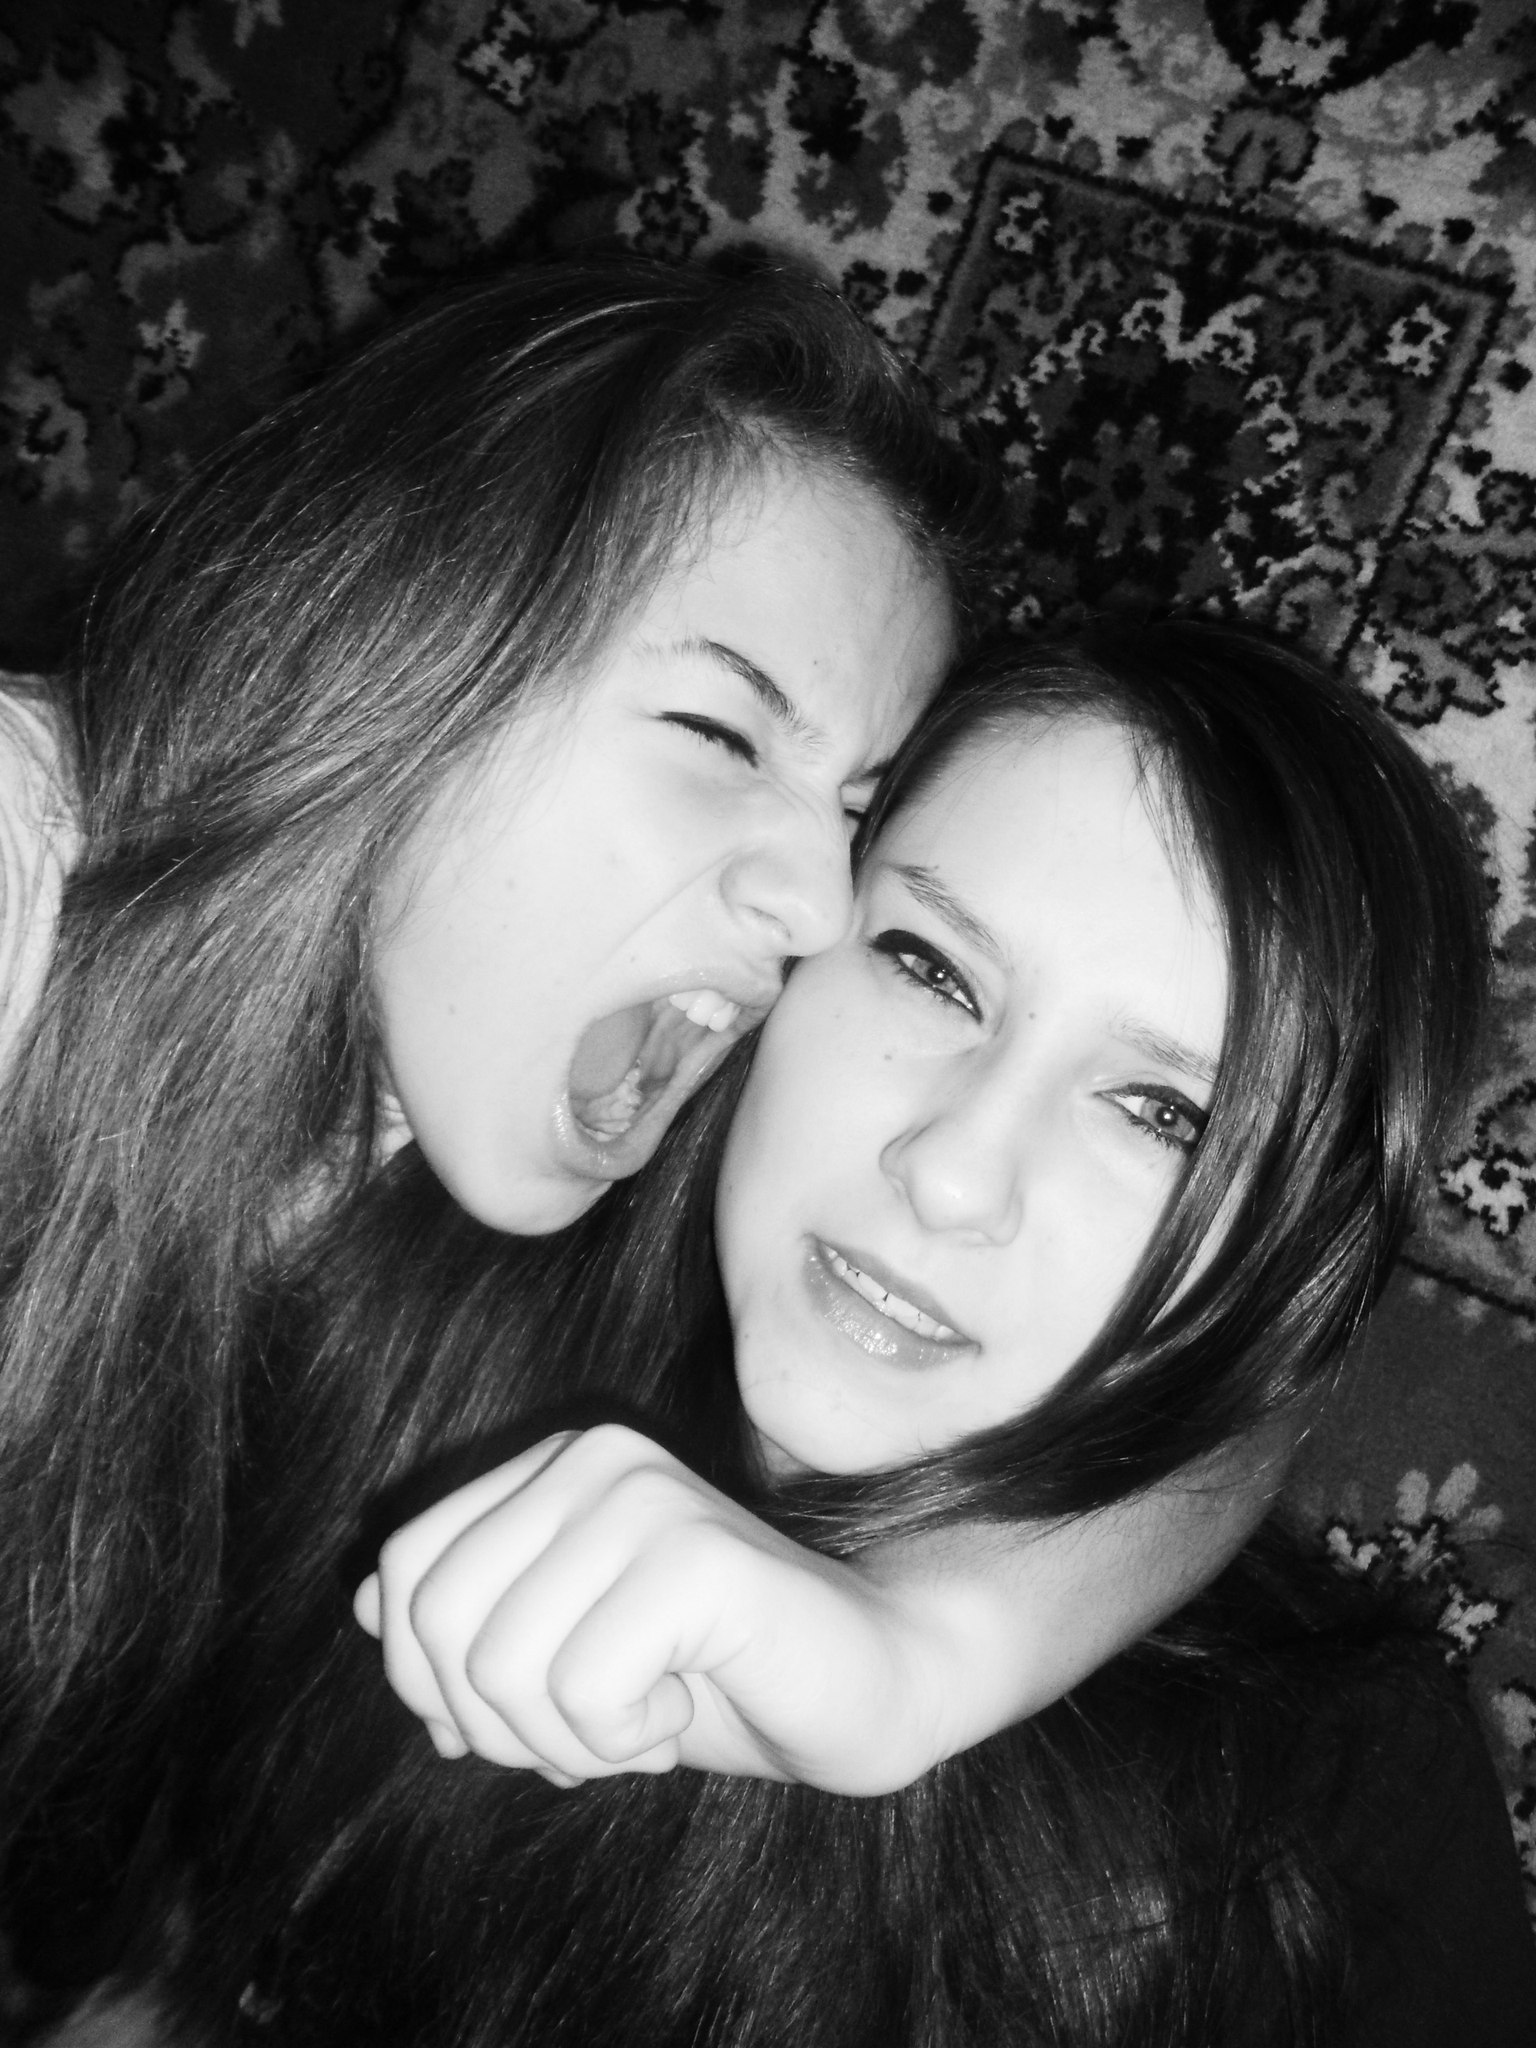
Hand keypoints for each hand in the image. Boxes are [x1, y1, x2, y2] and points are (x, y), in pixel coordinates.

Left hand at [353, 1425, 943, 1790]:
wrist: (866, 1685)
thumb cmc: (711, 1679)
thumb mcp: (562, 1663)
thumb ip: (471, 1626)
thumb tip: (361, 1605)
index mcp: (551, 1465)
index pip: (402, 1570)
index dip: (430, 1679)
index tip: (522, 1722)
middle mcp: (592, 1457)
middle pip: (434, 1619)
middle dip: (492, 1722)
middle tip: (584, 1737)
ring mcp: (646, 1497)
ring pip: (499, 1666)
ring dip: (566, 1740)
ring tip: (642, 1722)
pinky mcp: (696, 1555)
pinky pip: (582, 1689)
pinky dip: (623, 1742)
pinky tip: (682, 1712)